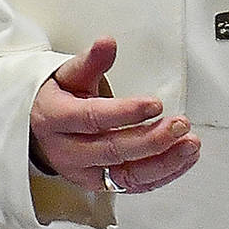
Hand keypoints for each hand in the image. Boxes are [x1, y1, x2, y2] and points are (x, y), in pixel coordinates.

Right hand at [31, 37, 199, 193]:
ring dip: (164, 162)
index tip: (155, 104)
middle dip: (151, 139)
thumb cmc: (57, 100)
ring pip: (126, 175)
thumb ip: (91, 61)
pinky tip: (184, 159)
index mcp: (55, 119)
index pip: (92, 119)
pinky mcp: (101, 185)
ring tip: (190, 145)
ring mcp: (84, 173)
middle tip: (180, 124)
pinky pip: (135, 186)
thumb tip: (107, 42)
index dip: (125, 113)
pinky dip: (164, 174)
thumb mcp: (68, 75)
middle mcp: (68, 152)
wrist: (37, 131)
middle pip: (112, 150)